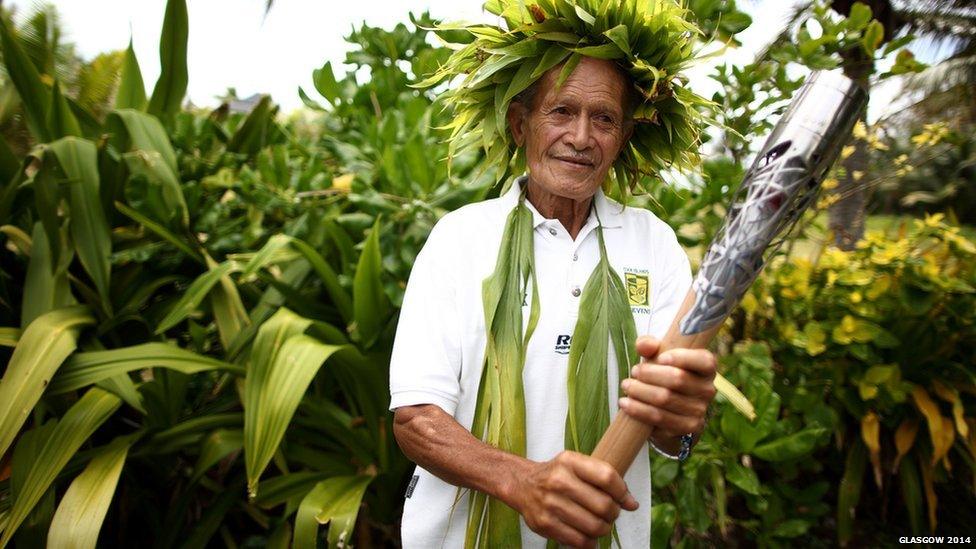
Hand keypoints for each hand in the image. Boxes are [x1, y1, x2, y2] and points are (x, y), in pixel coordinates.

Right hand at [510, 451, 638, 547]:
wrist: (522, 484)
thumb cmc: (556, 475)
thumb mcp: (577, 465)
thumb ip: (604, 479)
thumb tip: (632, 504)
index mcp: (569, 461)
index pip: (607, 477)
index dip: (623, 492)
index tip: (626, 501)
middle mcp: (559, 481)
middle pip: (603, 505)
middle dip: (614, 514)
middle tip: (610, 514)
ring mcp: (550, 504)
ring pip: (594, 526)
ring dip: (604, 529)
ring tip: (600, 525)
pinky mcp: (545, 524)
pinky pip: (579, 541)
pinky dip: (590, 542)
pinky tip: (589, 536)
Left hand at [618, 336, 716, 439]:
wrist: (668, 410)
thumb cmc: (663, 375)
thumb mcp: (657, 357)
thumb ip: (650, 345)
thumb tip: (644, 346)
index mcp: (706, 369)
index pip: (704, 361)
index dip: (681, 358)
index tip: (659, 358)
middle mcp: (707, 390)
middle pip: (678, 379)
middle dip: (650, 374)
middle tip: (633, 372)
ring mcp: (699, 411)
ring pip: (665, 399)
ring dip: (640, 392)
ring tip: (626, 386)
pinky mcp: (688, 428)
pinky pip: (659, 419)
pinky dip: (639, 411)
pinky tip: (626, 404)